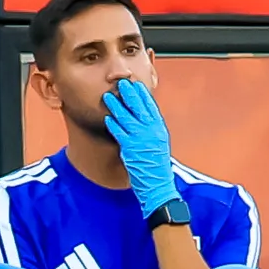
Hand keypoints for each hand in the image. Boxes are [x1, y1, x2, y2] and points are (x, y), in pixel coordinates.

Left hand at [101, 77, 180, 217]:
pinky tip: (108, 118)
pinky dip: (114, 125)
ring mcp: (142, 140)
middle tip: (122, 83)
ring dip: (117, 106)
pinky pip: (120, 134)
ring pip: (128, 118)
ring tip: (109, 96)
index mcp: (160, 130)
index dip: (143, 95)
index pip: (151, 108)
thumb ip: (151, 132)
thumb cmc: (156, 167)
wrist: (158, 184)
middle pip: (140, 109)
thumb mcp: (158, 145)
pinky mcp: (131, 149)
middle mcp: (153, 132)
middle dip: (131, 95)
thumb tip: (141, 121)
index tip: (136, 85)